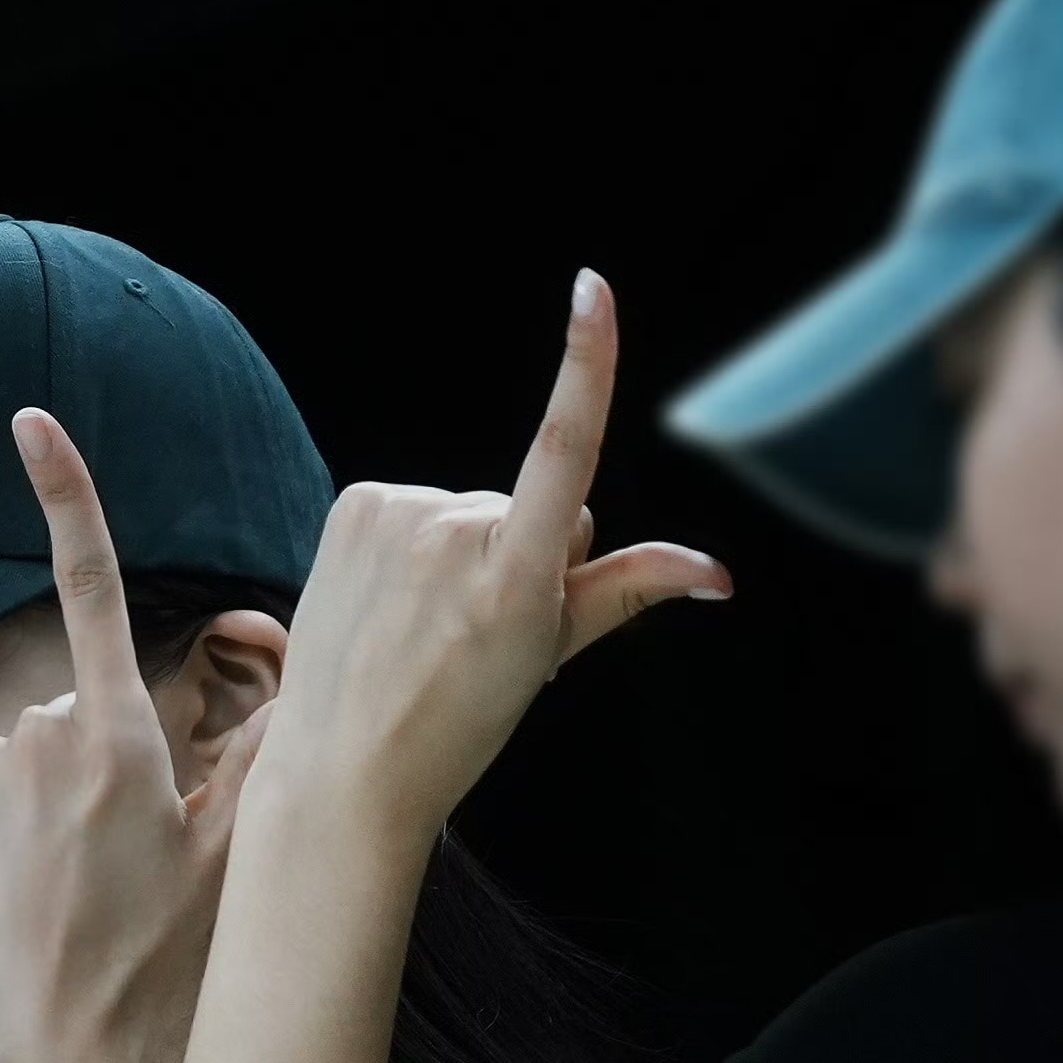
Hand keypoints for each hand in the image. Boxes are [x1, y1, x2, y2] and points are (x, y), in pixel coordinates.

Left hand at [0, 412, 266, 1062]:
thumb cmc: (152, 978)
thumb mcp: (229, 869)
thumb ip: (264, 768)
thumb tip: (316, 703)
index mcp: (121, 743)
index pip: (93, 588)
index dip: (65, 497)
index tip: (30, 423)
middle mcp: (39, 739)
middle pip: (70, 716)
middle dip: (86, 771)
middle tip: (107, 870)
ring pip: (13, 758)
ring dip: (31, 808)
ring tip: (55, 895)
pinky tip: (7, 893)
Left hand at [247, 270, 728, 854]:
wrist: (344, 772)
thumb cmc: (457, 723)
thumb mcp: (548, 656)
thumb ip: (631, 592)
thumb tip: (719, 575)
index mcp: (514, 575)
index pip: (564, 448)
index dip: (586, 366)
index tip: (593, 289)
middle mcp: (455, 533)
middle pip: (534, 507)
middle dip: (522, 556)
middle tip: (477, 632)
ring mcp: (399, 515)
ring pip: (474, 508)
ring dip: (464, 556)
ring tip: (428, 628)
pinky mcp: (357, 503)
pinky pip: (419, 507)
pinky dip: (415, 548)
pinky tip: (393, 604)